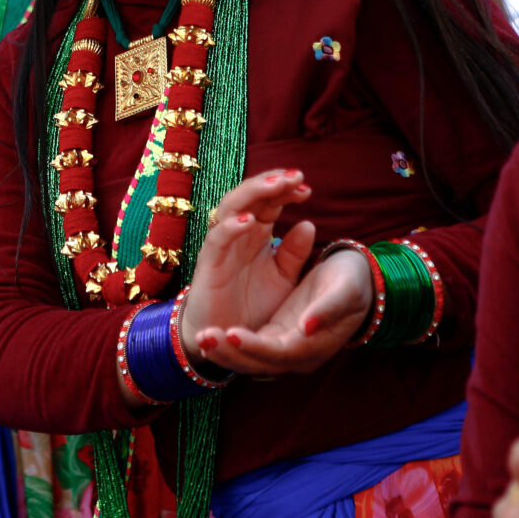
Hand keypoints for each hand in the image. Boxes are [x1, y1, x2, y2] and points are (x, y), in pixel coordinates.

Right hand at [179, 170, 314, 363]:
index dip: (286, 190)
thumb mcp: (283, 280)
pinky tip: (250, 220)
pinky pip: (217, 238)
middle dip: (272, 182)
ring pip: (231, 207)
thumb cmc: (254, 307)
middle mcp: (238, 234)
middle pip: (251, 195)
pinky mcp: (209, 263)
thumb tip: (309, 224)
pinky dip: (232, 226)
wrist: (227, 341)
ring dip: (253, 193)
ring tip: (276, 186)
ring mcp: (222, 246)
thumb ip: (294, 254)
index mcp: (257, 234)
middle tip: (296, 176)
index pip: (269, 201)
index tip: (306, 188)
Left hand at [192, 246, 373, 375]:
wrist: (356, 279)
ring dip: (224, 352)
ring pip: (250, 360)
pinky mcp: (275, 337)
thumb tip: (308, 326)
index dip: (256, 346)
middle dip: (230, 353)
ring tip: (201, 338)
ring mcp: (286, 349)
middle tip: (203, 337)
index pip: (280, 353)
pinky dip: (228, 344)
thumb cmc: (353, 280)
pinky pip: (248, 348)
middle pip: (260, 363)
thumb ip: (329, 308)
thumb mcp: (346, 289)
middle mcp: (299, 356)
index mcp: (316, 347)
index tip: (231, 334)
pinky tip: (208, 335)